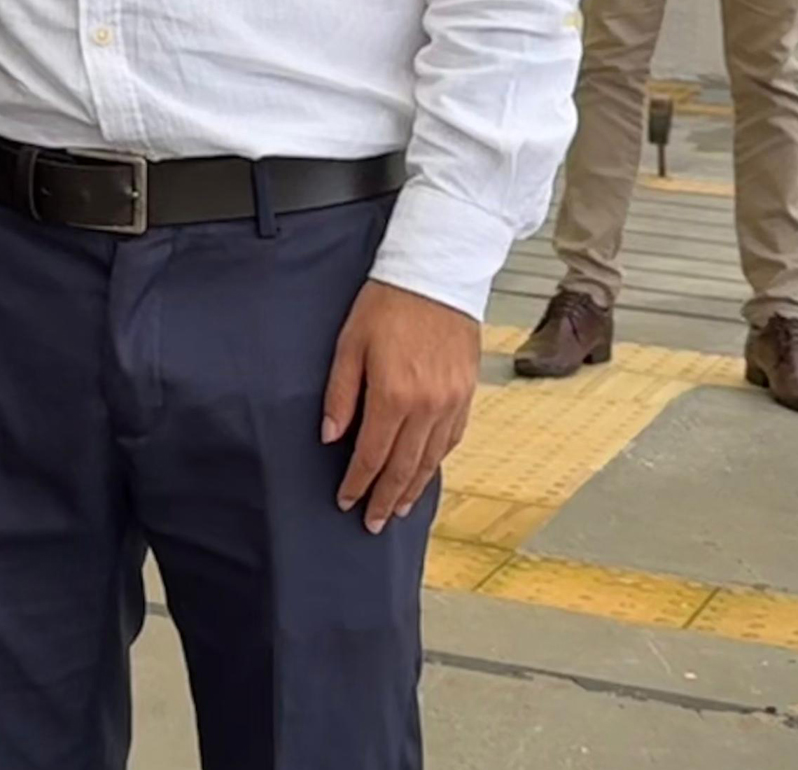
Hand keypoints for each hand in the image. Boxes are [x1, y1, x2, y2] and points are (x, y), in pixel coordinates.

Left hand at [323, 281, 479, 535]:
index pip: (372, 455)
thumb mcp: (349, 344)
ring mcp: (451, 402)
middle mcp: (427, 406)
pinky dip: (437, 461)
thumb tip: (331, 437)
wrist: (436, 275)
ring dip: (413, 488)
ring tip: (397, 508)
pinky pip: (452, 439)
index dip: (357, 483)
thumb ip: (341, 394)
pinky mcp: (466, 393)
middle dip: (385, 498)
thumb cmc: (387, 304)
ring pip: (431, 459)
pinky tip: (425, 471)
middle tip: (372, 522)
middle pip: (403, 467)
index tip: (345, 501)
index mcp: (393, 395)